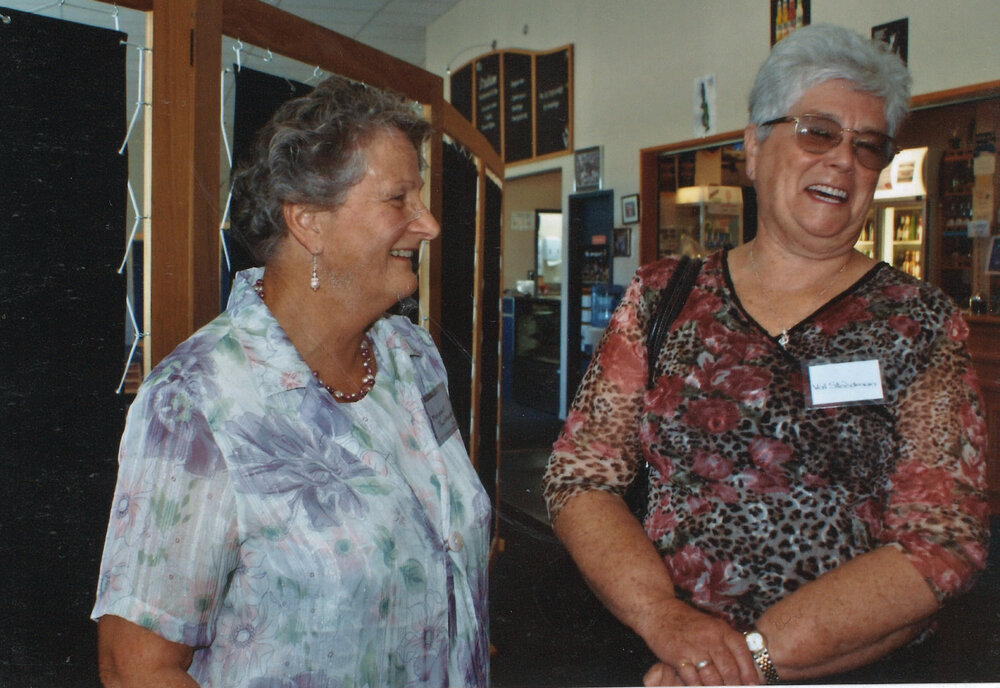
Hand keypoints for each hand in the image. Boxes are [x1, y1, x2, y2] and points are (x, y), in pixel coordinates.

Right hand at [638, 598, 759, 685]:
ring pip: (713, 678)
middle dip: (734, 686)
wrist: (659, 610)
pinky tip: (699, 687)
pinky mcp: (678, 655)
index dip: (750, 674)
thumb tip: (742, 669)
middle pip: (730, 670)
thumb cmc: (687, 622)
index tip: (753, 686)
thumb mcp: (711, 627)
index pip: (743, 654)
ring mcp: (694, 647)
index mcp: (722, 630)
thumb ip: (726, 645)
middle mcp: (711, 638)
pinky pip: (692, 679)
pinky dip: (697, 687)